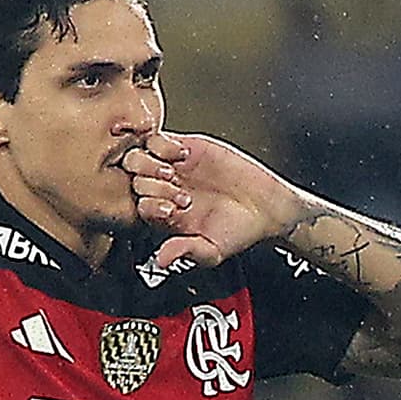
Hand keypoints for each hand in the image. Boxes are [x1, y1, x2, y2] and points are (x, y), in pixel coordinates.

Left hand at [125, 131, 307, 280]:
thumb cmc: (239, 232)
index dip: (150, 207)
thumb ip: (186, 251)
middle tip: (175, 190)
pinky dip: (164, 144)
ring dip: (152, 163)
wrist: (266, 208)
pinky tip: (183, 155)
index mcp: (165, 216)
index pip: (139, 207)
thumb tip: (161, 260)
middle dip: (149, 184)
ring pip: (140, 156)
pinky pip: (159, 139)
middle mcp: (164, 191)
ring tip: (175, 172)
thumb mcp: (212, 251)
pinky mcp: (186, 147)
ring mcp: (173, 168)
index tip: (173, 211)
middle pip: (134, 180)